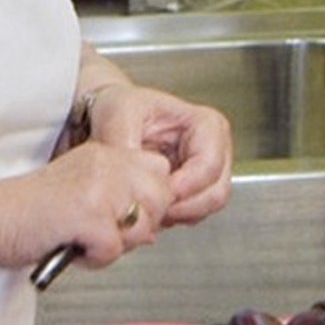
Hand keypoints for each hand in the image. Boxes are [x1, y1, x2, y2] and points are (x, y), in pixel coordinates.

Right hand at [0, 141, 175, 269]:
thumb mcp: (79, 192)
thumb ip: (117, 201)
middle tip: (101, 233)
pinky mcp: (88, 214)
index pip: (159, 172)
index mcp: (102, 154)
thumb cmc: (24, 213)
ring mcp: (99, 187)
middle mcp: (105, 164)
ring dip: (116, 245)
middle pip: (160, 199)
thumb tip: (151, 229)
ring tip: (81, 241)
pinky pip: (115, 250)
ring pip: (143, 226)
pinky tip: (69, 248)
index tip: (121, 218)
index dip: (148, 201)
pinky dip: (93, 260)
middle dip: (138, 225)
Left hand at [81, 71, 232, 228]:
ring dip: (177, 215)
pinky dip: (172, 217)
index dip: (185, 187)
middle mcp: (214, 149)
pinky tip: (148, 207)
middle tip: (152, 210)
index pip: (209, 165)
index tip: (157, 194)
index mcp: (206, 124)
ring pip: (206, 208)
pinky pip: (192, 215)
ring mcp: (207, 172)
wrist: (109, 116)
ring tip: (146, 208)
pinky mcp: (194, 190)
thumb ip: (125, 141)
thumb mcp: (118, 112)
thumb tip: (134, 174)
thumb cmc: (120, 107)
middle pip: (216, 193)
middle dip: (183, 208)